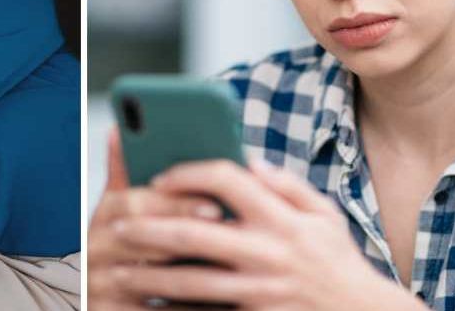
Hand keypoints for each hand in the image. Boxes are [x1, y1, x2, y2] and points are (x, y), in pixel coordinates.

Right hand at [88, 128, 225, 309]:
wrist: (106, 302)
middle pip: (141, 238)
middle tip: (230, 235)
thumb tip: (118, 129)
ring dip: (197, 276)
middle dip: (189, 234)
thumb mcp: (121, 209)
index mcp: (103, 219)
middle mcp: (95, 251)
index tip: (215, 205)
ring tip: (237, 269)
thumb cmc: (126, 247)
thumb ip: (125, 173)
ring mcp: (101, 287)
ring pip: (151, 281)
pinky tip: (223, 305)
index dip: (173, 203)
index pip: (130, 203)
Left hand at [106, 159, 424, 309]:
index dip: (189, 172)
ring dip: (149, 274)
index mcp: (282, 217)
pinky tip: (149, 303)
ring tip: (120, 269)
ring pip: (190, 280)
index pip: (227, 178)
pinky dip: (173, 309)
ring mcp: (260, 290)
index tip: (160, 176)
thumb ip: (285, 184)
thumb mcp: (324, 214)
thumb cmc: (338, 261)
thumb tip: (248, 158)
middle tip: (117, 224)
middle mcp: (269, 252)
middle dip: (149, 226)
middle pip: (194, 231)